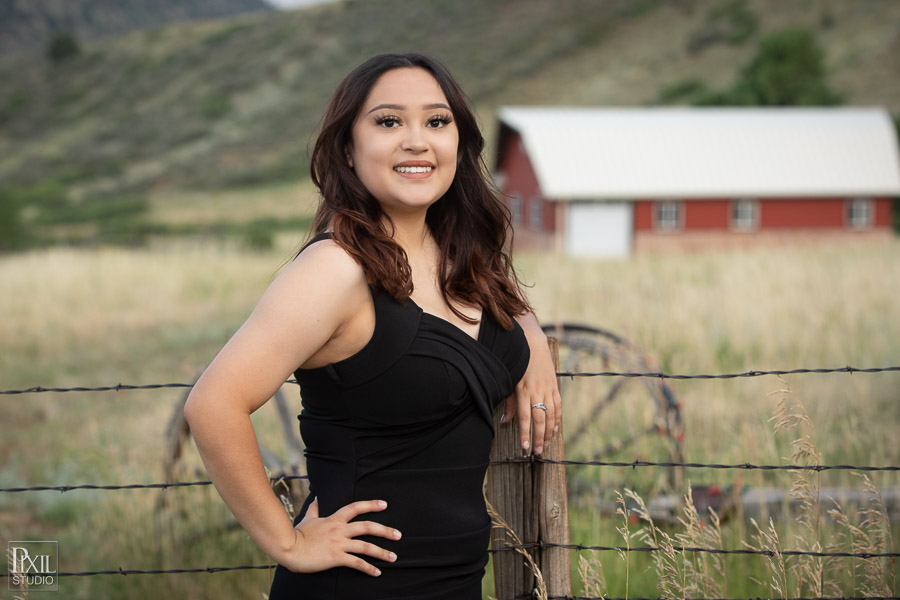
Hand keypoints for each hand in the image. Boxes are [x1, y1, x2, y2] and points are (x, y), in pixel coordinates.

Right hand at [275, 498, 401, 575]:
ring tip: (393, 557)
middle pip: (368, 527)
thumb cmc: (297, 534)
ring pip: (366, 546)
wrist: (288, 548)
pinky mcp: (336, 557)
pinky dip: (369, 568)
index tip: (385, 504)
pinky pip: (357, 563)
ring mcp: (338, 543)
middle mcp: (339, 529)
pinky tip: (377, 572)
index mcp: (334, 519)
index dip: (371, 504)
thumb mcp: (308, 518)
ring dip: (382, 552)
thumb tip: (316, 496)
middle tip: (398, 535)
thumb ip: (315, 508)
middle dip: (385, 530)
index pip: (356, 507)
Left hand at [502, 316, 561, 454]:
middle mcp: (537, 391)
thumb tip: (505, 421)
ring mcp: (548, 389)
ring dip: (549, 432)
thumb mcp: (509, 382)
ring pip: (551, 415)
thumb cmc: (517, 364)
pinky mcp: (555, 386)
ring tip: (545, 444)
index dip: (525, 434)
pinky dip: (557, 419)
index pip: (525, 418)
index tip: (525, 447)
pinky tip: (555, 429)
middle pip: (540, 420)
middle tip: (537, 451)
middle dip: (538, 437)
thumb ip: (509, 403)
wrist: (532, 344)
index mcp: (523, 391)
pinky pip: (558, 406)